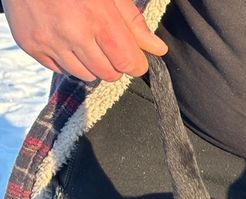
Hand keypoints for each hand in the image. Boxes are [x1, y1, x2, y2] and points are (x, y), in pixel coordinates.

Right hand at [4, 0, 167, 81]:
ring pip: (85, 75)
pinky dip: (68, 61)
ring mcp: (50, 41)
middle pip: (108, 74)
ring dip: (92, 65)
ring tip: (86, 40)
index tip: (134, 57)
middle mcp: (73, 34)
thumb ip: (133, 23)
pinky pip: (60, 70)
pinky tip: (67, 41)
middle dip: (114, 64)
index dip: (135, 63)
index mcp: (98, 19)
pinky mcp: (31, 45)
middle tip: (108, 45)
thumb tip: (157, 49)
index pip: (128, 63)